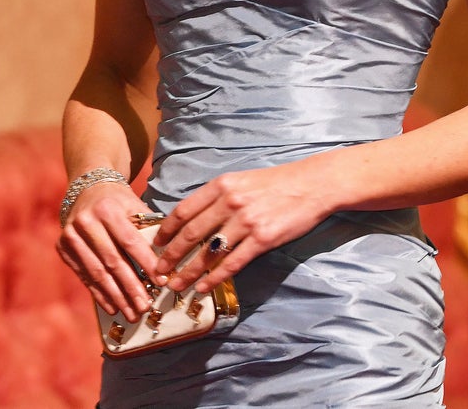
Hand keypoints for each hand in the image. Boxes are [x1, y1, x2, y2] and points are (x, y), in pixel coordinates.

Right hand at [56, 183, 159, 321]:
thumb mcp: (134, 206)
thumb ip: (148, 229)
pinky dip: (100, 294)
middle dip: (131, 287)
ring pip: (97, 273)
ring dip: (116, 297)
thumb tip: (167, 261)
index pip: (130, 242)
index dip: (146, 263)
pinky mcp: (63, 248)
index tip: (161, 282)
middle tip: (145, 307)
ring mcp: (71, 236)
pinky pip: (84, 276)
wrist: (87, 189)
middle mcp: (86, 222)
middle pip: (112, 261)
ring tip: (132, 313)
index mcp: (107, 209)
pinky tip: (113, 308)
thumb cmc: (118, 201)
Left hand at [152, 157, 332, 293]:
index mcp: (222, 185)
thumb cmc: (275, 183)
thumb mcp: (241, 180)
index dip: (166, 230)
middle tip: (158, 271)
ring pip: (208, 252)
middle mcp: (230, 202)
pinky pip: (232, 263)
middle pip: (191, 233)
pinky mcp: (262, 239)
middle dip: (170, 255)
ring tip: (175, 285)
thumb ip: (218, 197)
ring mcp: (246, 221)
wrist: (311, 185)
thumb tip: (192, 219)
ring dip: (188, 272)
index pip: (184, 210)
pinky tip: (203, 288)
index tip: (156, 244)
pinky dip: (214, 278)